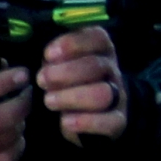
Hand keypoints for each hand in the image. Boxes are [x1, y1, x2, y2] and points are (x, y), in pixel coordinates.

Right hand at [0, 64, 30, 160]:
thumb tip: (5, 65)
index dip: (3, 83)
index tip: (23, 75)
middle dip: (19, 106)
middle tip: (27, 96)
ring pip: (4, 139)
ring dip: (19, 124)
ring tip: (19, 116)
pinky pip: (6, 158)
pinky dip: (17, 145)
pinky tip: (14, 137)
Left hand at [34, 25, 125, 144]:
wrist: (92, 110)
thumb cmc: (68, 78)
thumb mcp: (60, 61)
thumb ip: (55, 56)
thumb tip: (47, 58)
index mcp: (100, 48)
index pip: (96, 37)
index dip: (72, 44)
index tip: (48, 54)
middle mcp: (111, 69)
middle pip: (95, 66)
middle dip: (65, 73)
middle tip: (42, 80)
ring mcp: (118, 95)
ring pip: (102, 94)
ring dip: (71, 97)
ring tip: (49, 101)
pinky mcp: (118, 119)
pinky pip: (109, 122)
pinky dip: (85, 122)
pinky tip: (65, 121)